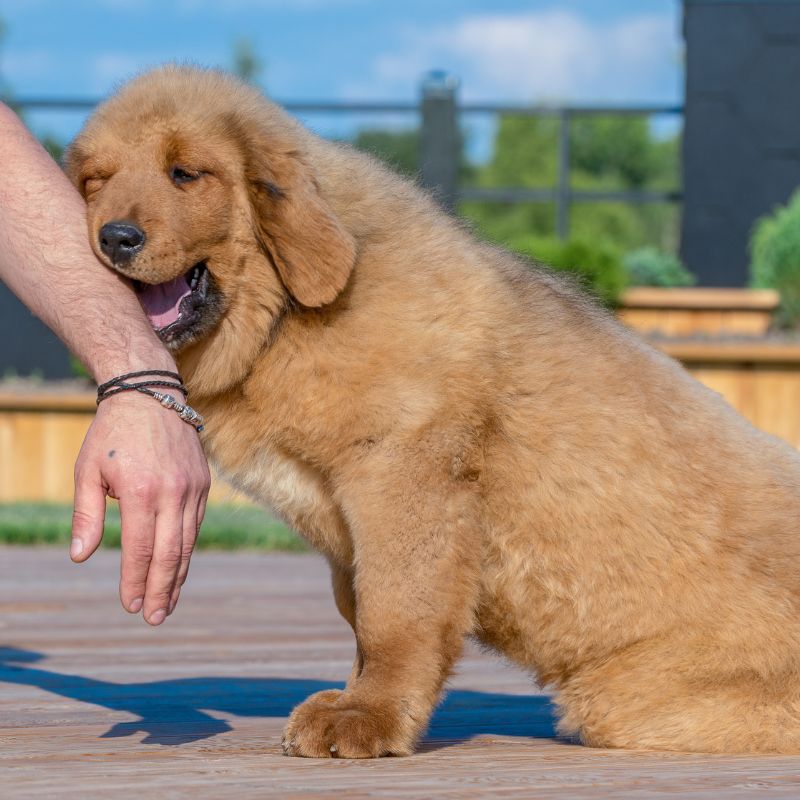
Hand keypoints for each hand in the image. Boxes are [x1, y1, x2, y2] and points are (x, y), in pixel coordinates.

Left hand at [70, 391, 210, 624]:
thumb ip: (86, 515)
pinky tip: (178, 567)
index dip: (134, 581)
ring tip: (167, 603)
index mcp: (142, 492)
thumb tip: (81, 558)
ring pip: (188, 543)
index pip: (139, 549)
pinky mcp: (203, 484)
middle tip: (153, 618)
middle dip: (160, 590)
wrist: (151, 395)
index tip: (128, 605)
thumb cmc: (111, 434)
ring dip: (177, 576)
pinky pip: (196, 525)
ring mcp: (193, 489)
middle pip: (170, 553)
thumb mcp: (87, 471)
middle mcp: (174, 493)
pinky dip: (187, 550)